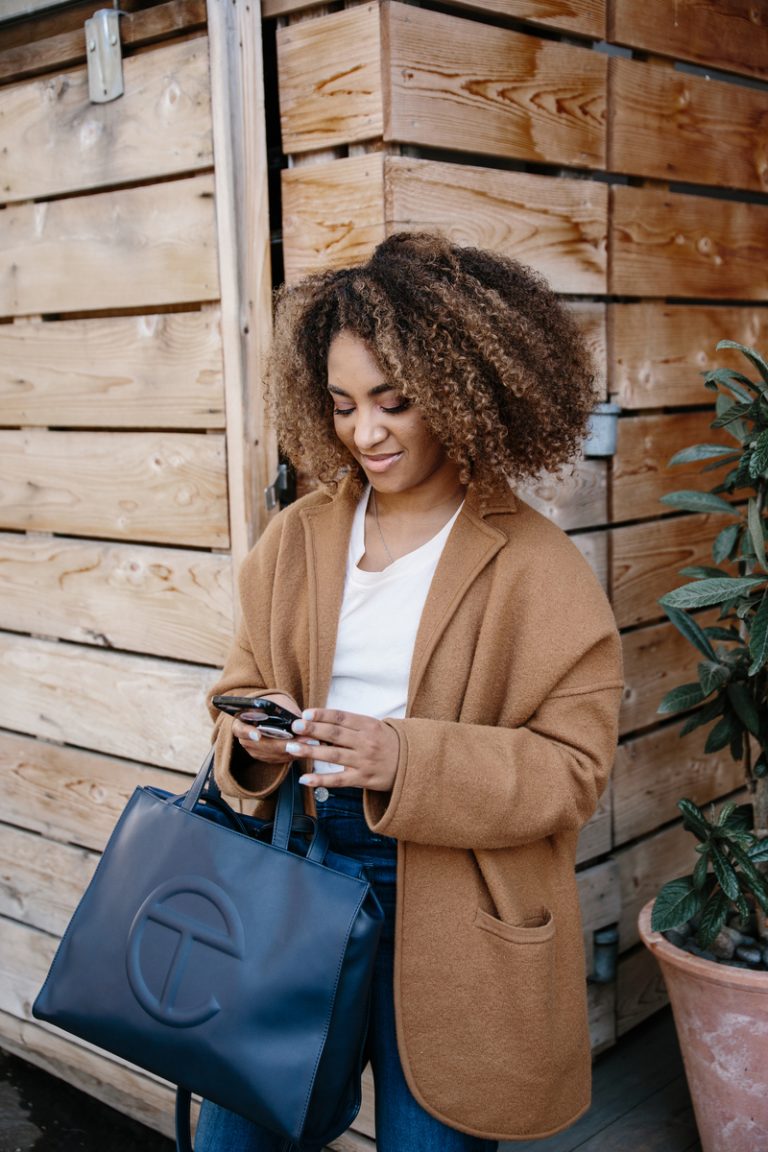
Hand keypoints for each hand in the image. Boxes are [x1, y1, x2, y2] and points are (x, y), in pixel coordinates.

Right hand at [232, 693, 308, 763]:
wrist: (270, 713)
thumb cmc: (272, 705)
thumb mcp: (274, 702)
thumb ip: (280, 710)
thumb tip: (295, 720)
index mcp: (241, 722)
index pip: (240, 729)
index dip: (248, 732)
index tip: (257, 735)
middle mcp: (245, 739)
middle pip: (261, 745)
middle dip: (282, 744)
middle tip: (299, 739)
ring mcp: (254, 751)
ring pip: (272, 754)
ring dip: (291, 749)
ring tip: (307, 742)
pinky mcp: (265, 758)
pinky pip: (279, 759)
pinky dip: (293, 754)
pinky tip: (306, 748)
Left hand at [284, 709, 398, 791]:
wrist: (412, 764)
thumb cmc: (388, 743)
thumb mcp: (374, 728)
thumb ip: (350, 726)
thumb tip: (320, 726)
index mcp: (369, 725)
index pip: (342, 718)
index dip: (323, 715)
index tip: (306, 714)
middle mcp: (366, 742)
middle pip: (335, 734)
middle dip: (312, 730)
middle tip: (294, 727)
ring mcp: (364, 761)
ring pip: (333, 755)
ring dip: (311, 751)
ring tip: (292, 748)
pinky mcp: (363, 779)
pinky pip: (338, 780)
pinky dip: (320, 779)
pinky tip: (305, 778)